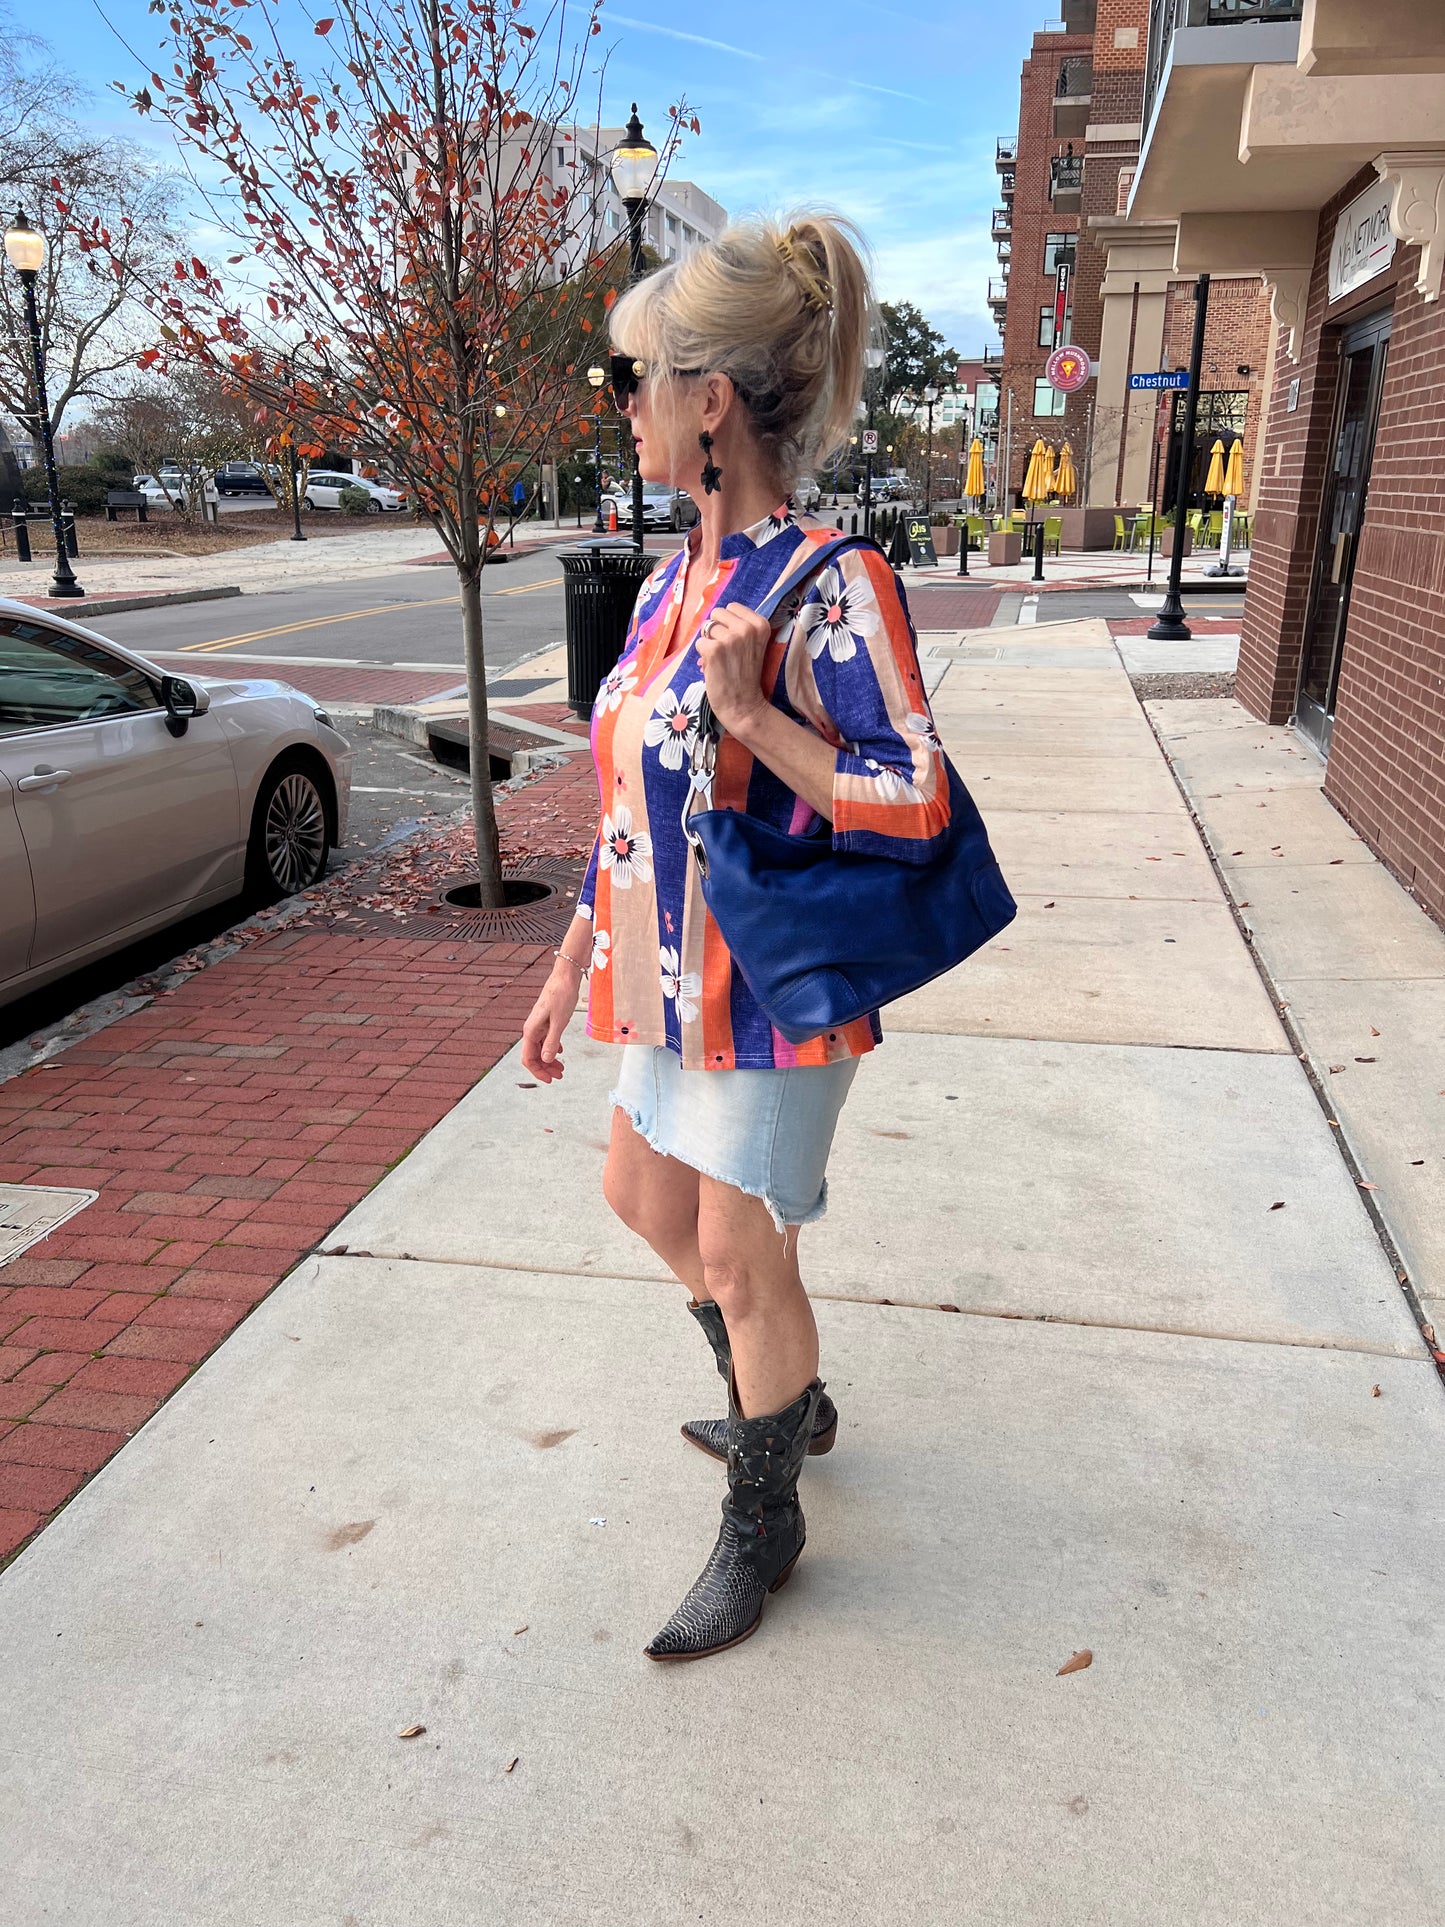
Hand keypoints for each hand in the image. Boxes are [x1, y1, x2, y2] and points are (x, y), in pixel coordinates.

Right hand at [521, 961, 583, 1082]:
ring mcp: (539, 1025)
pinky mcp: (546, 1020)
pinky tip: (560, 1052)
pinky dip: (552, 1048)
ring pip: (540, 1048)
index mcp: (531, 1030)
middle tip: (559, 1076)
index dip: (538, 1071)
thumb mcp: (559, 1022)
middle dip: (545, 1068)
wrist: (565, 977)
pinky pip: (546, 1039)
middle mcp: (532, 1029)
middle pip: (534, 1055)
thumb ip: (552, 1042)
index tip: (550, 1079)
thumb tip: (546, 1059)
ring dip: (550, 1060)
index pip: (528, 1058)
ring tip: (562, 1068)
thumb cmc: (561, 995)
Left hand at [696, 600, 771, 734]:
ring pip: (706, 628)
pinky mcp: (713, 650)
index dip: (728, 624)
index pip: (732, 607)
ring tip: (721, 660)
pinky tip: (714, 667)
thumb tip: (715, 616)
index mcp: (760, 624)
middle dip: (717, 630)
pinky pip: (698, 643)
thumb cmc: (745, 675)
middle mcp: (747, 628)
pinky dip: (702, 656)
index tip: (736, 642)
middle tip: (726, 651)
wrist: (743, 705)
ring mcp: (730, 638)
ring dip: (709, 643)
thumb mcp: (753, 644)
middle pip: (717, 613)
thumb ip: (741, 627)